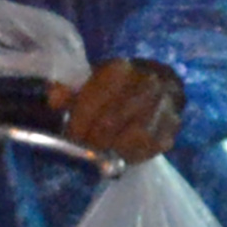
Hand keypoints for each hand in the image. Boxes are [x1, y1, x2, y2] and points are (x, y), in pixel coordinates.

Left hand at [61, 57, 183, 161]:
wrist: (161, 85)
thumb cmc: (117, 86)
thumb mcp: (90, 81)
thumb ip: (69, 91)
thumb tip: (53, 99)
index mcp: (119, 70)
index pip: (94, 100)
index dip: (79, 122)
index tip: (71, 136)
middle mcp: (145, 85)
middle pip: (111, 123)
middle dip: (92, 140)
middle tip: (83, 150)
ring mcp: (162, 105)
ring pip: (133, 138)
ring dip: (114, 150)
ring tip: (101, 155)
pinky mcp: (173, 125)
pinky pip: (151, 147)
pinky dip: (133, 155)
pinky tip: (121, 156)